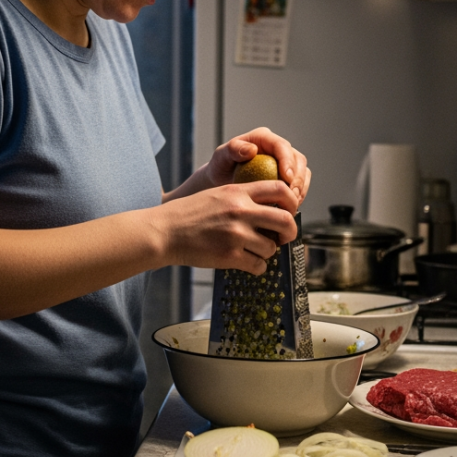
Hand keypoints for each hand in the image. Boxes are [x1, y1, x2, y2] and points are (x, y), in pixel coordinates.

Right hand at [157, 178, 299, 274]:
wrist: (165, 232)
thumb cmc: (188, 215)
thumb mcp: (216, 194)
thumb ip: (242, 198)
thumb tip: (270, 210)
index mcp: (238, 192)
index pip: (280, 189)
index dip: (292, 202)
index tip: (290, 212)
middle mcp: (240, 211)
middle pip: (285, 220)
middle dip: (290, 232)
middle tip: (283, 238)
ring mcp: (236, 234)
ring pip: (272, 247)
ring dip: (267, 252)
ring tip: (253, 251)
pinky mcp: (229, 256)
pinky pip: (258, 265)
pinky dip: (257, 267)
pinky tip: (247, 263)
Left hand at [207, 128, 311, 203]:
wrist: (221, 182)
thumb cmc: (220, 168)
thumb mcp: (221, 157)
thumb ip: (233, 149)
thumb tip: (251, 149)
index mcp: (263, 139)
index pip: (282, 146)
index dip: (288, 161)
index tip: (286, 177)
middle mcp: (276, 148)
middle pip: (297, 159)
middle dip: (297, 178)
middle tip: (291, 194)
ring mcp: (284, 162)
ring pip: (302, 172)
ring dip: (300, 188)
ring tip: (292, 202)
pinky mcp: (287, 176)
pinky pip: (300, 184)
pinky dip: (298, 195)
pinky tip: (291, 205)